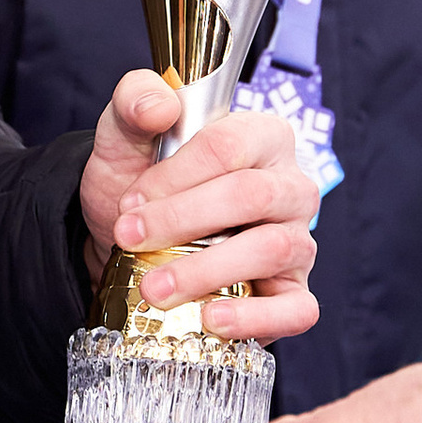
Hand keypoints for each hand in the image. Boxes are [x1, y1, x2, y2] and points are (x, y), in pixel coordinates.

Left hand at [77, 74, 319, 342]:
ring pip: (272, 249)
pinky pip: (296, 309)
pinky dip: (256, 319)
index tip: (129, 201)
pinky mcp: (292, 293)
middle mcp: (290, 187)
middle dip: (183, 219)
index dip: (175, 175)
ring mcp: (298, 241)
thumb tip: (159, 103)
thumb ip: (133, 103)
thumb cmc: (141, 187)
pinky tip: (210, 319)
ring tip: (155, 288)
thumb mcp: (123, 140)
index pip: (228, 145)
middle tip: (129, 238)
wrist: (132, 247)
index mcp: (262, 136)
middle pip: (252, 195)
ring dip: (207, 270)